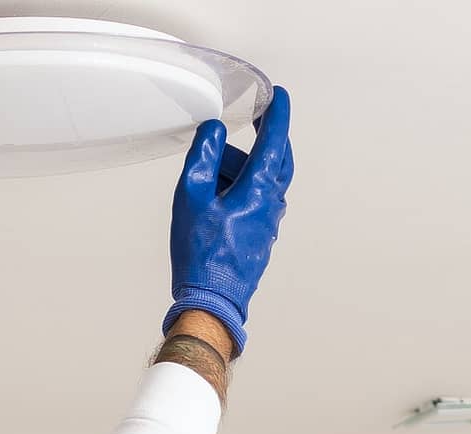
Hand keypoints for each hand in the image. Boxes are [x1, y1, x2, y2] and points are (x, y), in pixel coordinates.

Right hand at [164, 86, 293, 357]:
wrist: (212, 301)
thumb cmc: (201, 253)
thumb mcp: (191, 196)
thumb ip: (203, 157)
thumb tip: (215, 131)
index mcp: (260, 188)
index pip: (275, 140)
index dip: (277, 114)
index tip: (279, 95)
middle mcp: (272, 203)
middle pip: (276, 159)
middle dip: (265, 138)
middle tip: (256, 120)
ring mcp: (270, 222)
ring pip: (263, 181)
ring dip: (242, 169)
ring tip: (210, 171)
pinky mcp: (261, 236)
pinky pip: (257, 200)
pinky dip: (241, 189)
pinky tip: (217, 196)